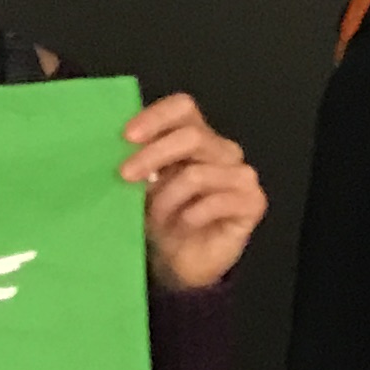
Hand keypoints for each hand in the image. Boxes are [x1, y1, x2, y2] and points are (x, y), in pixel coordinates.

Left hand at [126, 93, 264, 290]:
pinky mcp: (253, 202)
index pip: (183, 108)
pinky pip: (217, 202)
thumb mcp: (143, 186)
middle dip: (153, 155)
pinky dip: (192, 215)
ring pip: (198, 174)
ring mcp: (241, 175)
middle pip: (192, 136)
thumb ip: (138, 161)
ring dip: (168, 197)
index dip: (156, 117)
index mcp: (196, 136)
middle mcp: (222, 150)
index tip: (127, 137)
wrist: (181, 261)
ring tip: (157, 217)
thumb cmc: (163, 219)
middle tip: (125, 175)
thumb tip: (116, 145)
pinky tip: (184, 225)